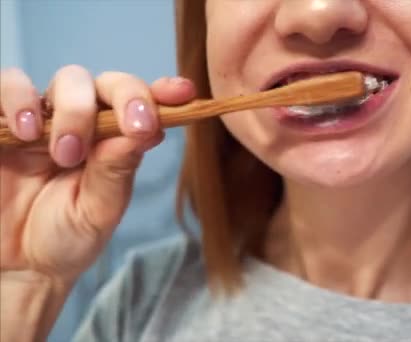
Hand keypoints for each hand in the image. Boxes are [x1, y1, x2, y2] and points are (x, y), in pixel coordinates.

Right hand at [0, 65, 195, 281]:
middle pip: (105, 84)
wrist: (19, 266)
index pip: (140, 104)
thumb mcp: (98, 211)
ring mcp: (44, 120)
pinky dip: (18, 99)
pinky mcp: (3, 125)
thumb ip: (116, 170)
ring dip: (74, 108)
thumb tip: (145, 131)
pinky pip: (6, 87)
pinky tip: (26, 132)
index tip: (183, 93)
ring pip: (66, 79)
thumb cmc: (66, 237)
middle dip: (120, 101)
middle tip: (122, 134)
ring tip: (65, 153)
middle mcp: (82, 123)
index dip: (162, 92)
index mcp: (113, 142)